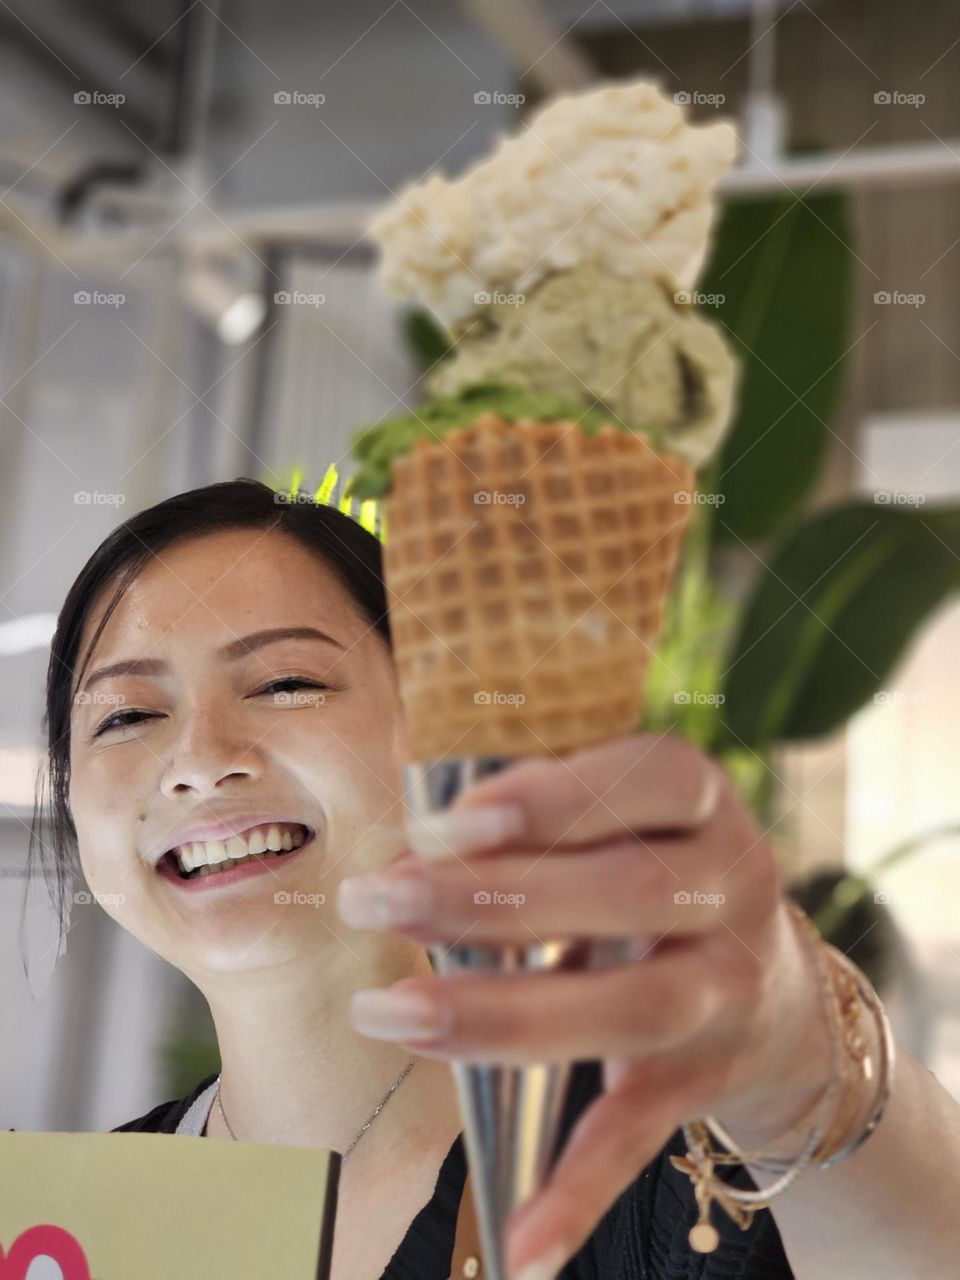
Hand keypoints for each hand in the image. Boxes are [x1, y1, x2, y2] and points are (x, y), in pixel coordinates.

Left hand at [335, 732, 834, 1276]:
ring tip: (389, 1013)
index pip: (650, 777)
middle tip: (376, 900)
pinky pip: (643, 1132)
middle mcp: (733, 886)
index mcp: (703, 801)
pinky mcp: (708, 1078)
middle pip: (626, 891)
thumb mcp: (616, 820)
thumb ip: (533, 823)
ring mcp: (728, 988)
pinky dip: (579, 1189)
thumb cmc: (646, 870)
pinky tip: (516, 1244)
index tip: (441, 823)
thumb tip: (402, 852)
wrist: (771, 986)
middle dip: (491, 899)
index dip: (552, 798)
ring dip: (502, 1016)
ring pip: (630, 1009)